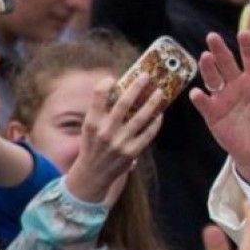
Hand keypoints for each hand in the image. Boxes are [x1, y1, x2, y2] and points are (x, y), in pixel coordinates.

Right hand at [65, 76, 163, 202]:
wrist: (93, 174)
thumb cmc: (92, 145)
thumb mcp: (90, 128)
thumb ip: (101, 111)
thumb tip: (122, 90)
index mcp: (92, 123)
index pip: (97, 97)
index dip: (105, 84)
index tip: (112, 78)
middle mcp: (105, 132)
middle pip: (123, 103)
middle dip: (136, 87)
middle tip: (146, 76)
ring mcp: (120, 143)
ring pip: (140, 117)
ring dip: (152, 103)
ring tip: (159, 92)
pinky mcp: (132, 152)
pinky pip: (148, 133)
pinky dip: (155, 122)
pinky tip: (160, 113)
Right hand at [190, 31, 249, 182]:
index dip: (247, 46)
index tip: (244, 33)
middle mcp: (237, 85)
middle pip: (226, 63)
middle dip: (220, 50)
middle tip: (212, 36)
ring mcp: (223, 98)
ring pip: (212, 78)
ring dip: (208, 68)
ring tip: (205, 57)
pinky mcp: (212, 113)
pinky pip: (204, 103)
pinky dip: (199, 98)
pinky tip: (197, 93)